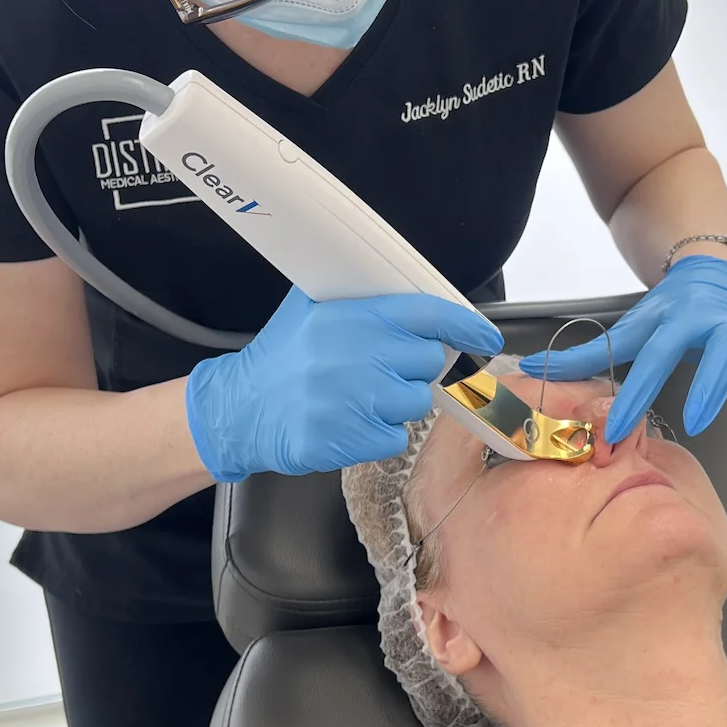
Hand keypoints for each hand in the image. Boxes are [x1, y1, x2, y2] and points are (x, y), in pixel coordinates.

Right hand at [186, 285, 503, 480]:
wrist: (239, 410)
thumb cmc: (281, 359)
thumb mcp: (309, 309)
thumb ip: (356, 296)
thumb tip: (410, 287)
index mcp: (348, 317)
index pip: (425, 314)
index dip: (464, 324)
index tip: (486, 337)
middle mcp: (353, 355)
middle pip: (427, 361)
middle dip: (414, 367)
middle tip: (385, 369)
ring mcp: (351, 400)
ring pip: (416, 401)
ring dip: (398, 402)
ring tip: (363, 396)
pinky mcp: (348, 439)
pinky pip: (395, 437)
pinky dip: (380, 433)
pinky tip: (351, 422)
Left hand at [518, 255, 726, 441]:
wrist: (709, 273)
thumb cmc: (668, 314)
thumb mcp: (630, 331)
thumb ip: (586, 357)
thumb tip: (531, 371)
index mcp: (674, 324)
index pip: (650, 360)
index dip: (633, 394)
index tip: (615, 428)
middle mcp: (713, 324)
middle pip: (712, 353)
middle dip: (704, 386)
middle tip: (694, 422)